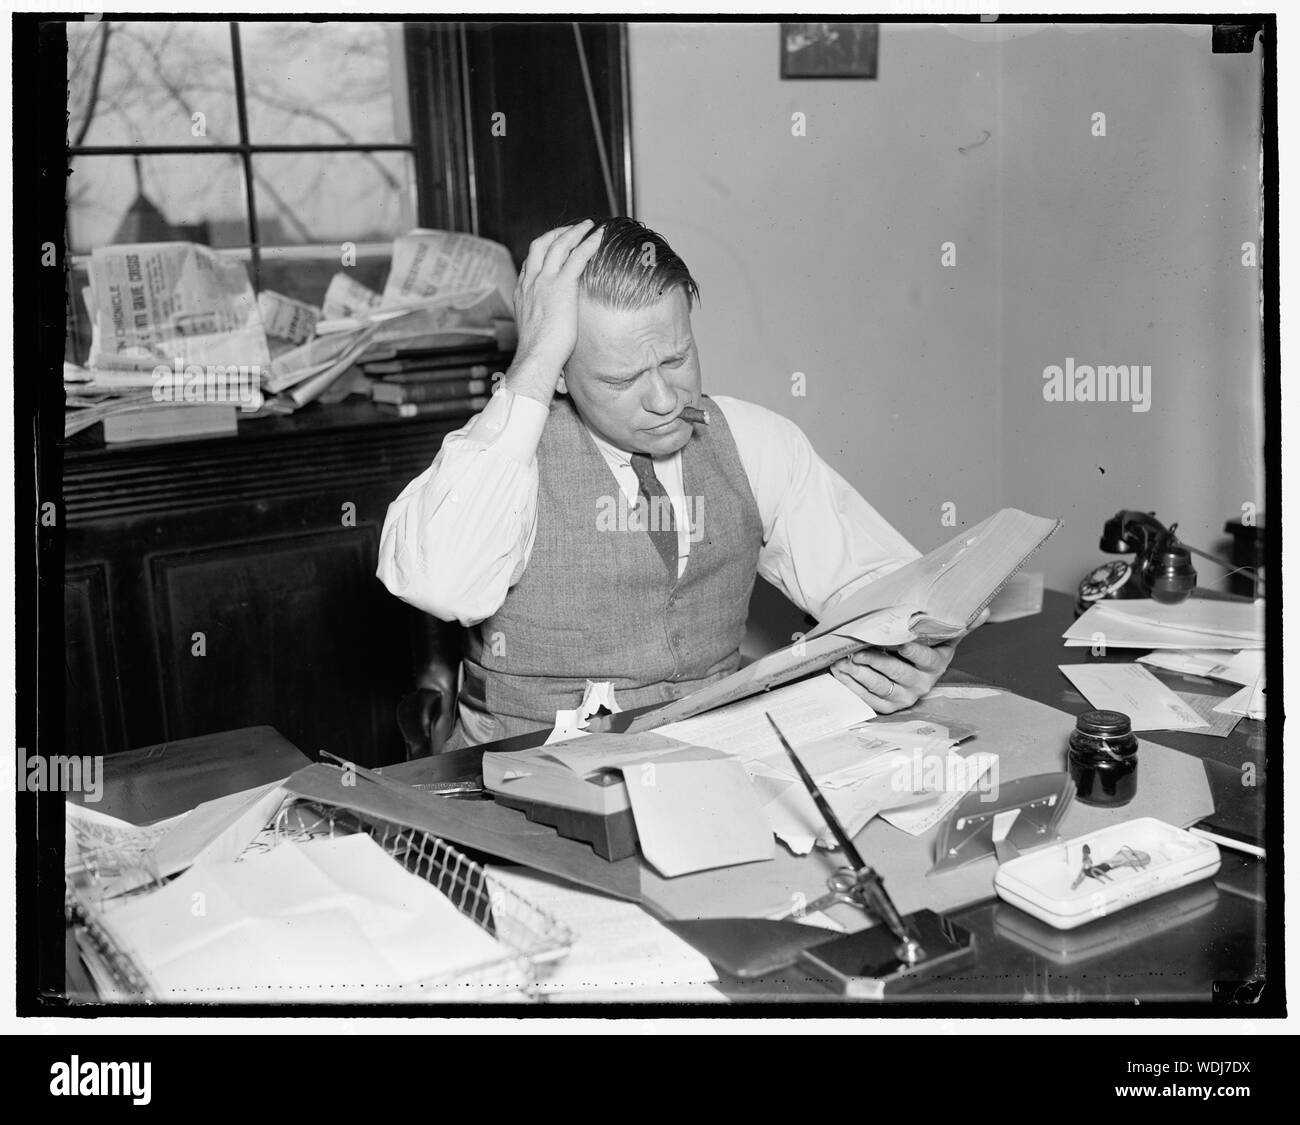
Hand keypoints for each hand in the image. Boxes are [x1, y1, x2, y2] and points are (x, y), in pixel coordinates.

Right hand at [505, 220, 603, 402]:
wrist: (537, 357)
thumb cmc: (538, 353)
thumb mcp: (534, 330)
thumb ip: (540, 320)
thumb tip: (550, 327)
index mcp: (522, 292)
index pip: (530, 262)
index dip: (544, 250)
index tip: (555, 246)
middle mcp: (531, 281)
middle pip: (540, 245)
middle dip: (556, 233)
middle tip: (571, 229)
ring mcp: (545, 281)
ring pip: (559, 244)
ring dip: (575, 232)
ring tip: (588, 225)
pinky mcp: (562, 285)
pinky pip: (577, 255)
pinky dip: (589, 242)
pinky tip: (599, 236)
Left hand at [830, 609, 989, 713]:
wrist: (910, 667)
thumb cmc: (924, 648)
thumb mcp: (942, 637)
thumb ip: (960, 624)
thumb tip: (984, 609)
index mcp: (935, 665)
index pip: (925, 658)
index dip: (912, 651)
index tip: (900, 643)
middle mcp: (920, 685)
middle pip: (897, 673)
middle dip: (877, 661)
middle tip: (859, 651)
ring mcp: (902, 698)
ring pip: (879, 685)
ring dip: (860, 673)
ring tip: (844, 660)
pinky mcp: (886, 707)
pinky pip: (866, 698)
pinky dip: (850, 685)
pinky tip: (839, 671)